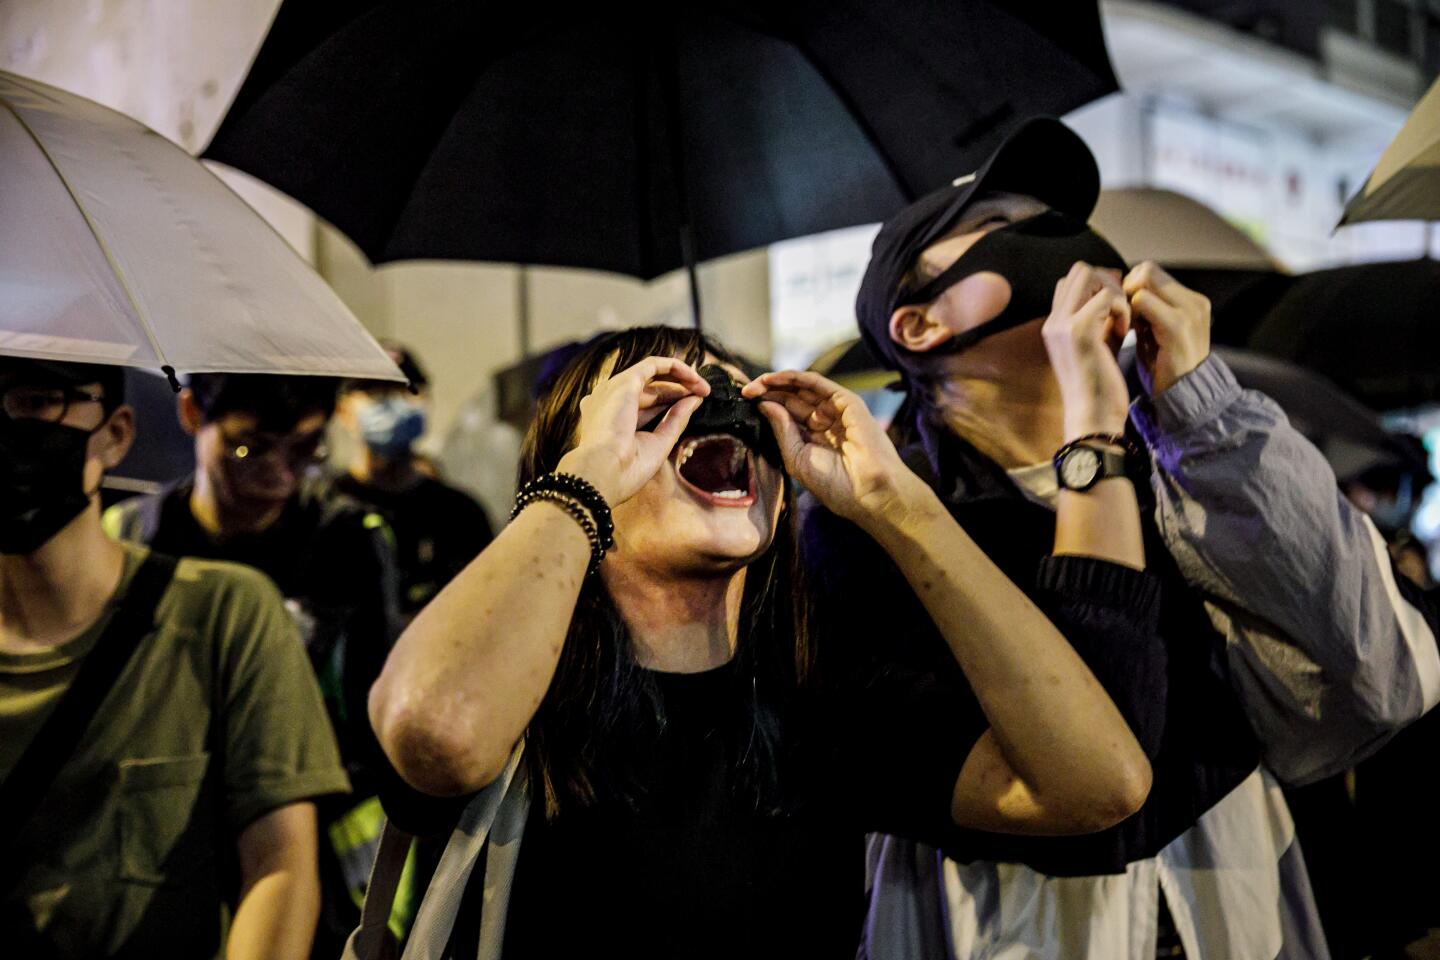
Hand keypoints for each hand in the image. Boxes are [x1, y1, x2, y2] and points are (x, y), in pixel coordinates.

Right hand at [556, 356, 707, 504]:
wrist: (606, 471)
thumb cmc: (627, 467)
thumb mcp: (659, 441)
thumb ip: (676, 419)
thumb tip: (696, 399)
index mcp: (609, 419)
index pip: (645, 404)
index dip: (671, 402)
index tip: (694, 406)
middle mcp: (609, 401)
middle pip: (650, 389)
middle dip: (678, 390)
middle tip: (704, 395)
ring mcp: (614, 389)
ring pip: (652, 374)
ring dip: (681, 378)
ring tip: (704, 388)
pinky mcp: (625, 382)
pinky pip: (654, 364)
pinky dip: (676, 367)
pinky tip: (695, 378)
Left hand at [742, 370, 932, 530]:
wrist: (870, 491)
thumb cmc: (837, 484)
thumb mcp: (798, 458)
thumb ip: (782, 430)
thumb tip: (764, 404)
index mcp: (814, 438)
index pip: (786, 416)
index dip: (766, 407)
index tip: (743, 405)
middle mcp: (824, 422)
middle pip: (792, 399)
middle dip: (767, 393)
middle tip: (744, 391)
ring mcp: (836, 411)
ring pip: (802, 388)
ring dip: (778, 382)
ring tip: (756, 384)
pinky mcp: (847, 402)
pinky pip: (817, 383)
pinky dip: (795, 377)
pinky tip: (774, 379)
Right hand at [1042, 262, 1132, 437]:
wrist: (1093, 419)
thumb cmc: (1099, 388)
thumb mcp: (1098, 346)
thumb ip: (1100, 320)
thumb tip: (1116, 295)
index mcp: (1055, 326)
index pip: (1071, 282)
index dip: (1098, 286)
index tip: (1116, 310)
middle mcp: (1053, 322)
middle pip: (1078, 270)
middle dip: (1108, 281)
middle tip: (1123, 308)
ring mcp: (1062, 325)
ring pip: (1090, 275)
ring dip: (1115, 292)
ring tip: (1123, 321)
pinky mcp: (1079, 331)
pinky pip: (1106, 296)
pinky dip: (1122, 308)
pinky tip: (1125, 331)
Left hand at [1123, 261, 1210, 396]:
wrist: (1182, 396)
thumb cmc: (1163, 365)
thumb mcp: (1155, 330)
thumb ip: (1145, 308)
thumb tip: (1119, 287)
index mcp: (1190, 300)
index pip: (1151, 271)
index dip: (1131, 286)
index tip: (1124, 311)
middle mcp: (1194, 301)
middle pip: (1147, 270)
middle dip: (1127, 289)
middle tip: (1122, 316)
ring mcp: (1189, 311)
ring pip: (1144, 281)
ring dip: (1127, 301)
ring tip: (1127, 326)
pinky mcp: (1178, 326)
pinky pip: (1142, 301)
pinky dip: (1129, 313)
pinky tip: (1128, 332)